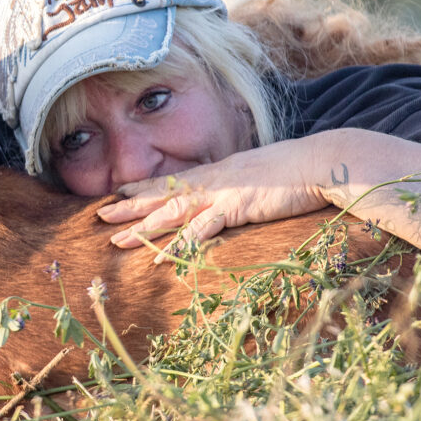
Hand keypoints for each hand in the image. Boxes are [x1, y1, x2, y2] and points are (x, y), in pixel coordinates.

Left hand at [95, 137, 332, 258]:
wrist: (321, 161)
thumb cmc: (296, 171)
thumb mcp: (258, 176)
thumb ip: (240, 186)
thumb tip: (233, 197)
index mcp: (216, 174)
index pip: (171, 180)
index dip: (143, 187)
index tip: (117, 192)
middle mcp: (211, 181)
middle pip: (161, 195)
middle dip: (129, 207)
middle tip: (99, 215)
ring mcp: (220, 194)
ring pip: (170, 212)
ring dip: (141, 226)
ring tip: (115, 239)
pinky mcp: (234, 208)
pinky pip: (199, 231)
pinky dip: (177, 245)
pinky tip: (158, 259)